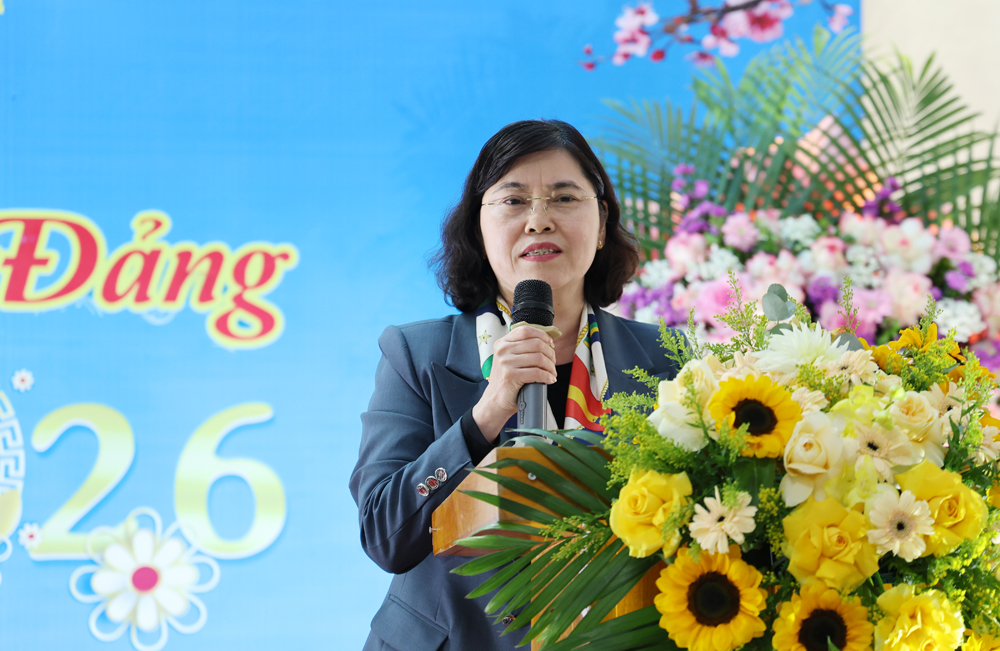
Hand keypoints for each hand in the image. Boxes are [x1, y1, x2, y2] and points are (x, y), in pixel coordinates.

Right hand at [473, 326, 556, 442]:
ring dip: (550, 367)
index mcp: (502, 343)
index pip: (526, 330)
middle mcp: (503, 350)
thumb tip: (547, 342)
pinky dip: (547, 377)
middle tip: (553, 363)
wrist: (495, 401)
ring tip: (552, 373)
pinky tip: (549, 380)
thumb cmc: (506, 381)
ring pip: (539, 358)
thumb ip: (522, 348)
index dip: (542, 335)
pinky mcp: (511, 375)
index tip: (550, 343)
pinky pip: (537, 372)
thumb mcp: (509, 359)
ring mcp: (506, 362)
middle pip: (536, 344)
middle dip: (550, 353)